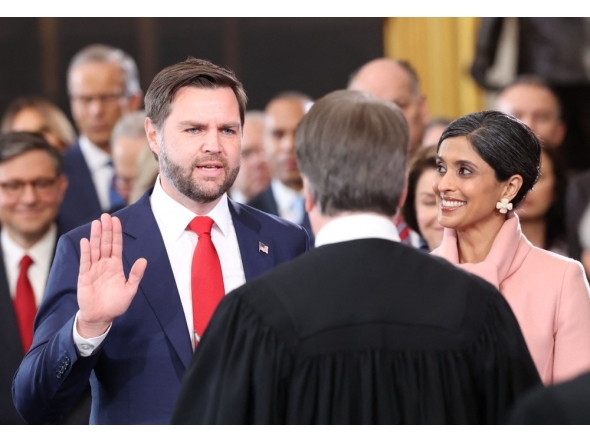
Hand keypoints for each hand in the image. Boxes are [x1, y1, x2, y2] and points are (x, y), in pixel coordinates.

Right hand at [77, 214, 146, 337]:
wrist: (101, 317)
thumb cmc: (116, 304)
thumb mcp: (130, 289)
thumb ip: (136, 275)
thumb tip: (143, 260)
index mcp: (116, 266)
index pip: (116, 246)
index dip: (116, 233)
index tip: (116, 220)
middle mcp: (104, 264)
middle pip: (105, 244)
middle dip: (106, 230)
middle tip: (106, 215)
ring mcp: (94, 269)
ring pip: (95, 249)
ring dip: (96, 236)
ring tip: (96, 223)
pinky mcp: (85, 276)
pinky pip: (85, 261)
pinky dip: (86, 251)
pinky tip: (86, 241)